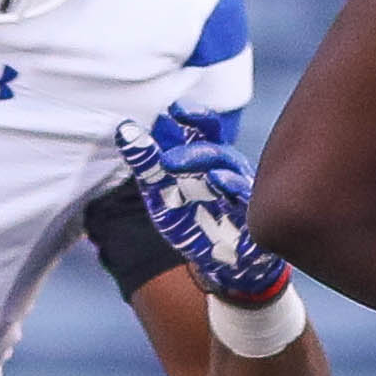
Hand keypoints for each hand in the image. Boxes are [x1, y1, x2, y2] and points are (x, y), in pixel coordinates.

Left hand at [110, 107, 291, 307]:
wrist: (220, 266)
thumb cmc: (193, 221)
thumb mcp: (161, 192)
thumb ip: (145, 162)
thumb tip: (124, 128)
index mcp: (207, 159)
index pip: (204, 129)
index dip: (193, 116)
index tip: (175, 109)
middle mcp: (227, 169)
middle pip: (215, 147)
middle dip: (192, 147)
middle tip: (165, 159)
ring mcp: (241, 191)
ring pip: (231, 168)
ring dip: (208, 162)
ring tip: (183, 164)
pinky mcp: (251, 214)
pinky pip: (245, 197)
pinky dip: (232, 186)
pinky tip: (217, 181)